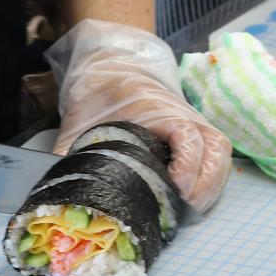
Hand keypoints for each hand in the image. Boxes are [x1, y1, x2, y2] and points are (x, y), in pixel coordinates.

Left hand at [50, 20, 232, 212]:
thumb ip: (69, 152)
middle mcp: (182, 114)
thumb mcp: (79, 121)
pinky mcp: (196, 134)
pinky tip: (197, 198)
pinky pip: (216, 154)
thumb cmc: (100, 94)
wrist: (113, 68)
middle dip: (207, 181)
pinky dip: (213, 177)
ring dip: (214, 182)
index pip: (187, 133)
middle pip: (214, 146)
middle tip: (188, 208)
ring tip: (195, 208)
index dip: (188, 163)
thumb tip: (56, 192)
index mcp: (156, 108)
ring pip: (220, 151)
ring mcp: (193, 123)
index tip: (176, 187)